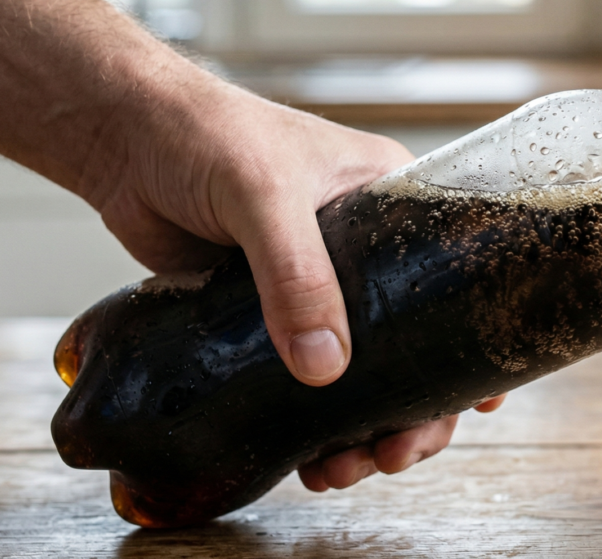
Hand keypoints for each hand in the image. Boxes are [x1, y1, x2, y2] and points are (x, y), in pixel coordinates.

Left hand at [91, 73, 504, 488]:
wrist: (123, 139)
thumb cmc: (205, 133)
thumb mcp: (265, 195)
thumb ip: (297, 275)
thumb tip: (324, 366)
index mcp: (391, 204)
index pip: (454, 282)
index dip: (470, 345)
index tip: (478, 401)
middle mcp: (364, 250)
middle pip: (412, 344)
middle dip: (412, 409)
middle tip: (395, 453)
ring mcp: (314, 286)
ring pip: (359, 372)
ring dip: (361, 427)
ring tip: (343, 468)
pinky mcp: (266, 314)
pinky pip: (300, 378)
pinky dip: (310, 423)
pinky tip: (305, 458)